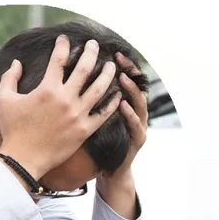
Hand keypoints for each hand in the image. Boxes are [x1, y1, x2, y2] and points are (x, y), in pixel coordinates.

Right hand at [0, 35, 121, 178]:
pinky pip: (104, 114)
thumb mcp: (5, 99)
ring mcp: (77, 115)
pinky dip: (112, 103)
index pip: (58, 60)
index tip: (65, 39)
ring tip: (112, 66)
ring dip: (107, 75)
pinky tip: (118, 94)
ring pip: (99, 89)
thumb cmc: (12, 129)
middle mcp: (65, 99)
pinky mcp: (85, 130)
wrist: (23, 158)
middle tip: (94, 45)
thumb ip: (10, 77)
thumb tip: (17, 62)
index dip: (62, 46)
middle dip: (91, 53)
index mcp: (47, 89)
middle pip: (84, 69)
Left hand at [96, 52, 147, 218]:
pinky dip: (130, 115)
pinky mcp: (137, 139)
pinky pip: (135, 126)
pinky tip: (121, 104)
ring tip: (122, 77)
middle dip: (128, 70)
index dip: (120, 64)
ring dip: (131, 89)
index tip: (109, 50)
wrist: (114, 168)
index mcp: (123, 104)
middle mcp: (134, 111)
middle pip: (135, 85)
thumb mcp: (100, 117)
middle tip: (117, 58)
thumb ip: (95, 97)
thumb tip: (79, 76)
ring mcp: (138, 125)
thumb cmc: (103, 142)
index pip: (124, 78)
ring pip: (139, 103)